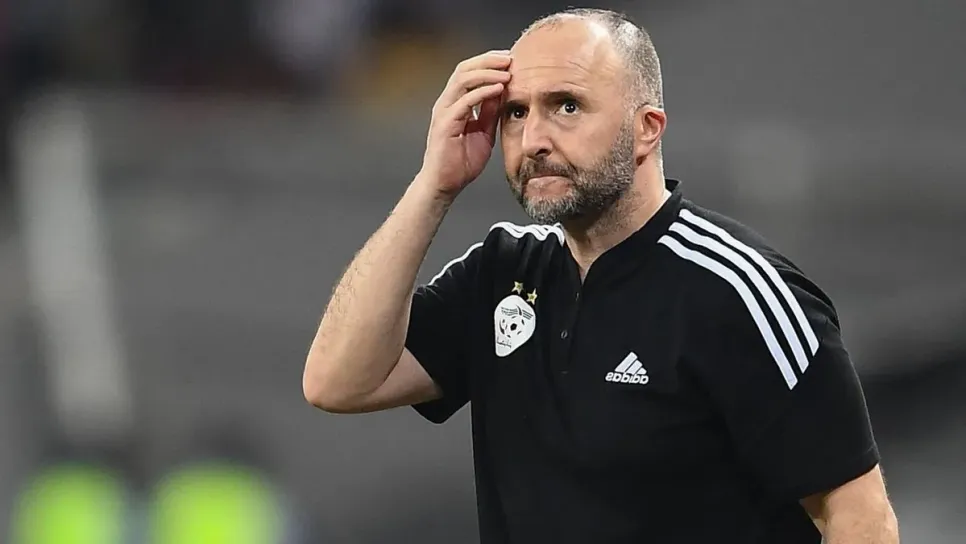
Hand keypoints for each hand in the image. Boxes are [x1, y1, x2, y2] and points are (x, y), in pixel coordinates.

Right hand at [418, 50, 511, 197]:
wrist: (445, 185)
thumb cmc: (461, 162)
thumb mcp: (483, 131)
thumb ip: (490, 112)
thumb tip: (503, 92)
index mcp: (454, 103)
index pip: (469, 72)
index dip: (489, 62)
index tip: (511, 59)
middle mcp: (446, 103)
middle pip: (464, 69)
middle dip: (489, 60)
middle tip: (511, 58)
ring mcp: (444, 112)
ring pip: (463, 80)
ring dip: (487, 72)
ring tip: (508, 71)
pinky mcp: (446, 124)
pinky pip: (465, 102)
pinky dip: (483, 92)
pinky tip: (500, 89)